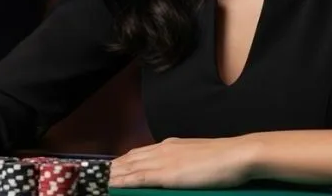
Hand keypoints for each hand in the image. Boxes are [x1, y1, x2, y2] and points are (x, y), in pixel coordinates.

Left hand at [109, 137, 253, 188]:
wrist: (237, 155)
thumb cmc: (224, 160)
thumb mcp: (197, 159)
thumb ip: (182, 164)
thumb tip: (174, 173)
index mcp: (169, 146)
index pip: (138, 153)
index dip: (121, 162)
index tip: (108, 169)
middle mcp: (162, 150)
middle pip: (128, 159)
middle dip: (111, 169)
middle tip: (94, 177)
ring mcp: (163, 160)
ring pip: (129, 167)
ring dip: (111, 175)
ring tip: (96, 182)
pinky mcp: (166, 173)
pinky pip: (137, 178)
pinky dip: (122, 181)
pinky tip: (110, 185)